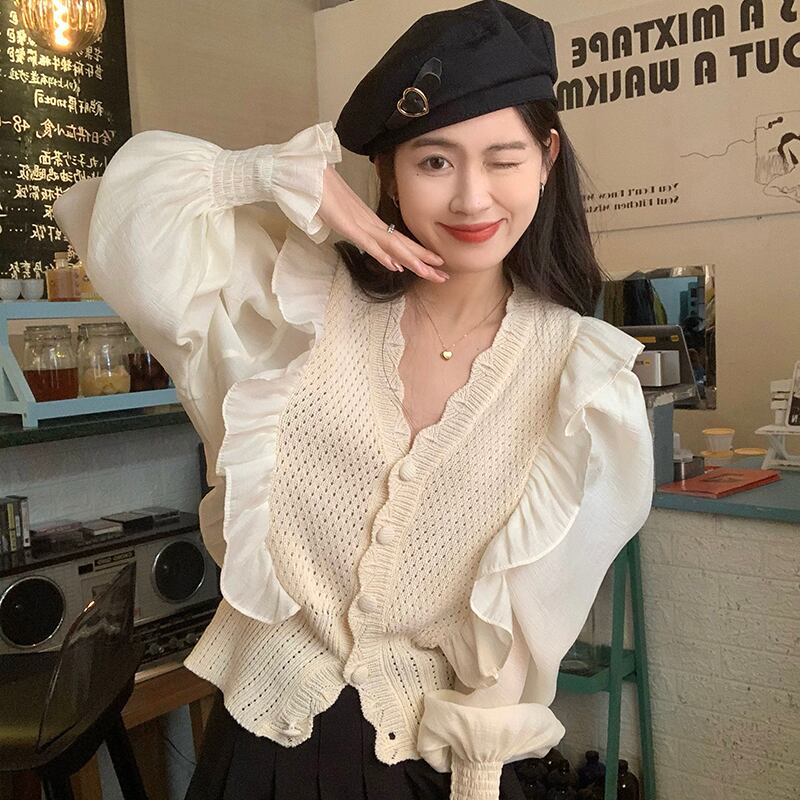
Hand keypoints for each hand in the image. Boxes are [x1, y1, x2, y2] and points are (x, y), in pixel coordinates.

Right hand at [317, 164, 447, 281]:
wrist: (312, 176)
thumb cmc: (326, 195)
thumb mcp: (345, 219)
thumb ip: (358, 232)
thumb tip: (372, 246)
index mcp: (372, 224)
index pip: (401, 242)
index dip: (419, 254)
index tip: (436, 265)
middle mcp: (371, 225)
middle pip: (403, 246)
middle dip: (424, 262)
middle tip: (443, 276)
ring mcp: (361, 225)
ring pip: (391, 245)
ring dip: (411, 260)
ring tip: (428, 272)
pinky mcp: (347, 225)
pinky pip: (368, 243)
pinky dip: (382, 254)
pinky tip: (394, 265)